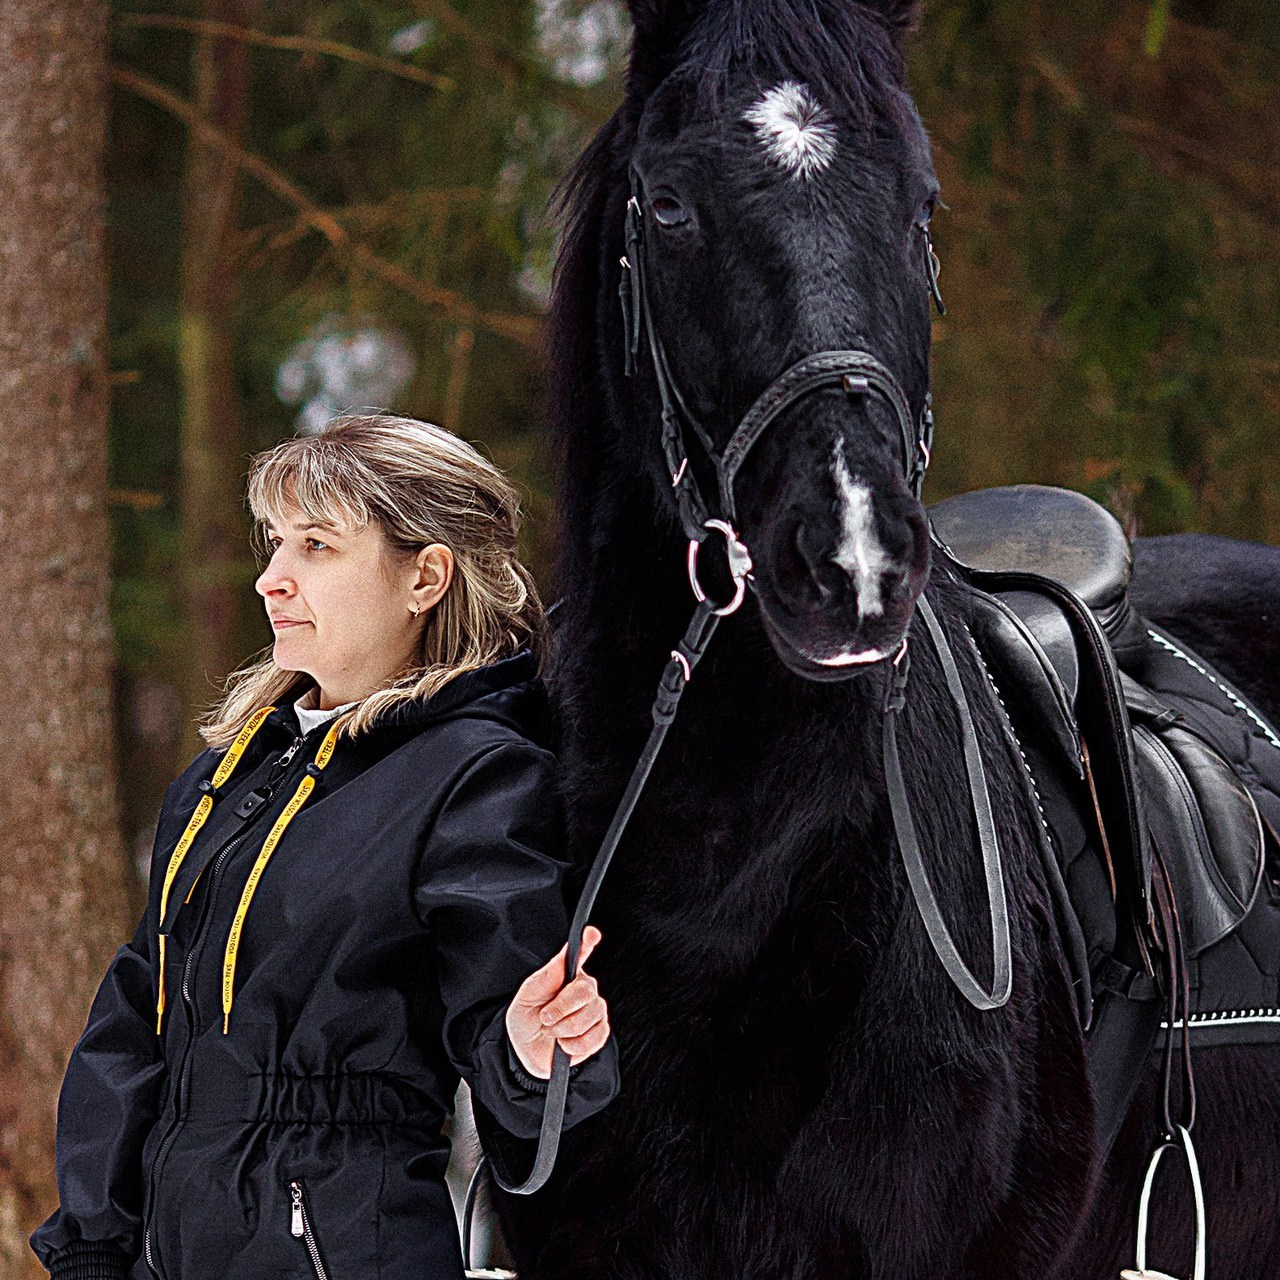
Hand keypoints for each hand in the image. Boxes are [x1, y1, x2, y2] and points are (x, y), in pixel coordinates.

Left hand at [505, 926, 609, 1079]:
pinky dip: (573, 1045)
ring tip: (552, 1031)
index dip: (588, 941)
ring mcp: (595, 1010)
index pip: (581, 953)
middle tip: (545, 1017)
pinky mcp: (599, 1033)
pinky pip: (593, 1038)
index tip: (590, 933)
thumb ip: (544, 978)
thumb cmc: (527, 1017)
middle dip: (561, 1008)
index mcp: (567, 974)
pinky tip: (564, 1043)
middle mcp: (585, 989)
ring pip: (587, 1018)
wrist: (528, 1049)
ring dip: (562, 1030)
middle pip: (585, 991)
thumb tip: (562, 958)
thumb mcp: (526, 997)